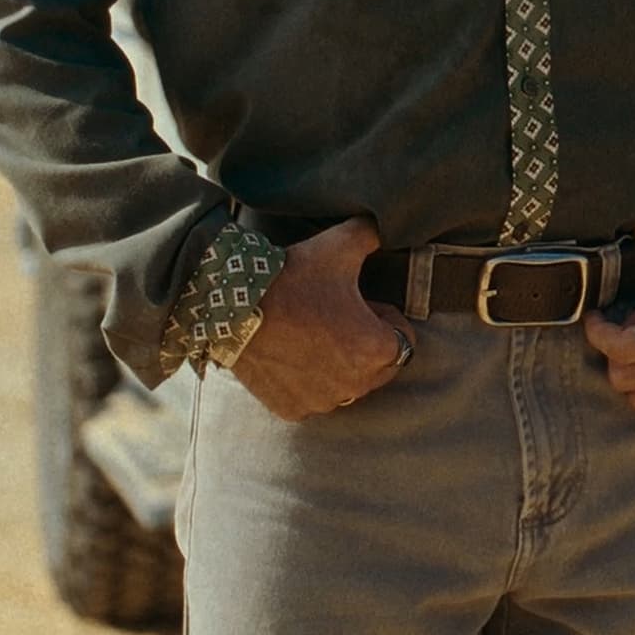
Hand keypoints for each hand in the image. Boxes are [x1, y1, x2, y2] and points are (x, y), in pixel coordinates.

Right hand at [231, 217, 409, 420]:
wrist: (230, 304)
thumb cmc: (292, 277)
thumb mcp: (342, 245)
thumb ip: (375, 234)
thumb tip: (390, 225)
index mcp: (377, 350)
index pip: (403, 340)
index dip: (383, 318)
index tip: (359, 304)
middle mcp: (355, 386)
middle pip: (378, 367)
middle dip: (365, 343)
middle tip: (336, 317)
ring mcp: (322, 401)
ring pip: (347, 384)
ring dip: (340, 364)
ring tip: (313, 333)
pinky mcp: (292, 409)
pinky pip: (313, 397)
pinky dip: (308, 381)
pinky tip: (292, 354)